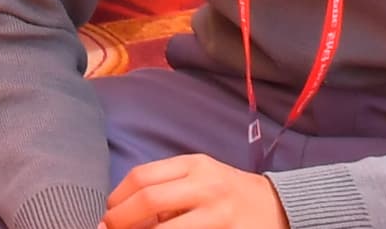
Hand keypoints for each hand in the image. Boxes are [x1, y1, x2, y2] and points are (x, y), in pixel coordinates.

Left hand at [102, 154, 290, 228]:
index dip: (117, 198)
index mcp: (195, 165)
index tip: (107, 213)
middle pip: (149, 200)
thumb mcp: (200, 176)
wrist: (278, 208)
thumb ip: (167, 186)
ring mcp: (218, 216)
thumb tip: (120, 211)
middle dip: (121, 220)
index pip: (143, 177)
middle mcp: (207, 187)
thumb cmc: (228, 192)